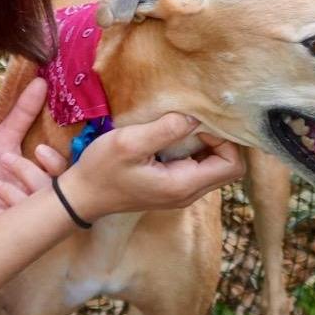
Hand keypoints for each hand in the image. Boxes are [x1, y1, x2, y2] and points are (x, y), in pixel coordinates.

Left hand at [0, 78, 68, 237]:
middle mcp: (42, 199)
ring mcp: (29, 220)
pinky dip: (0, 213)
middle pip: (55, 191)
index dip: (55, 161)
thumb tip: (40, 80)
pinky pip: (16, 227)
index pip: (67, 171)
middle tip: (7, 161)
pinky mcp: (13, 236)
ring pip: (35, 208)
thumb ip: (23, 114)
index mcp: (45, 175)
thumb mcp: (2, 140)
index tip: (37, 150)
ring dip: (13, 194)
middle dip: (31, 175)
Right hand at [56, 114, 243, 222]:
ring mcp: (181, 191)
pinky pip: (199, 167)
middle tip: (196, 120)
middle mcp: (189, 193)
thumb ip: (165, 130)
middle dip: (220, 140)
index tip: (199, 123)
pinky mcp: (173, 186)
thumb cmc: (102, 170)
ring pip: (215, 166)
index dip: (225, 140)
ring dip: (208, 143)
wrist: (82, 196)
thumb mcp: (130, 143)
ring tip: (186, 124)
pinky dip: (196, 149)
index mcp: (183, 185)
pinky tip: (177, 134)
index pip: (232, 165)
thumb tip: (195, 117)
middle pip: (229, 166)